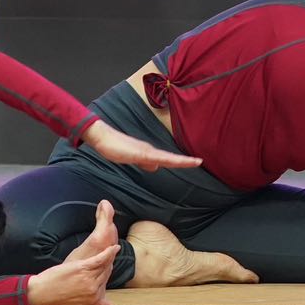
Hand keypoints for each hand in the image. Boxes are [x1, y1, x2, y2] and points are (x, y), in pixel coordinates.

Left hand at [27, 200, 117, 304]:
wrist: (42, 293)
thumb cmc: (58, 297)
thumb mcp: (80, 304)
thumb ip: (97, 303)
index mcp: (94, 299)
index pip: (105, 282)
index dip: (107, 272)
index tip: (110, 265)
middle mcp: (94, 290)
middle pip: (106, 273)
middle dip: (109, 263)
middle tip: (111, 255)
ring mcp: (89, 278)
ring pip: (104, 265)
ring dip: (110, 256)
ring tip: (113, 249)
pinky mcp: (83, 268)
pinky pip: (100, 260)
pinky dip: (108, 253)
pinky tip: (114, 247)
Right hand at [81, 119, 203, 170]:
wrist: (103, 137)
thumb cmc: (115, 147)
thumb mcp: (133, 158)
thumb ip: (144, 162)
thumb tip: (156, 167)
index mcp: (149, 153)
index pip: (169, 159)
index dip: (182, 161)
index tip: (195, 162)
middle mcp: (150, 150)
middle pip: (172, 158)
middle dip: (186, 161)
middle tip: (200, 161)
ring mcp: (145, 150)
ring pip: (167, 158)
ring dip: (180, 160)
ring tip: (194, 161)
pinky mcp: (139, 152)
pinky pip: (155, 157)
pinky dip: (166, 160)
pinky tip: (174, 161)